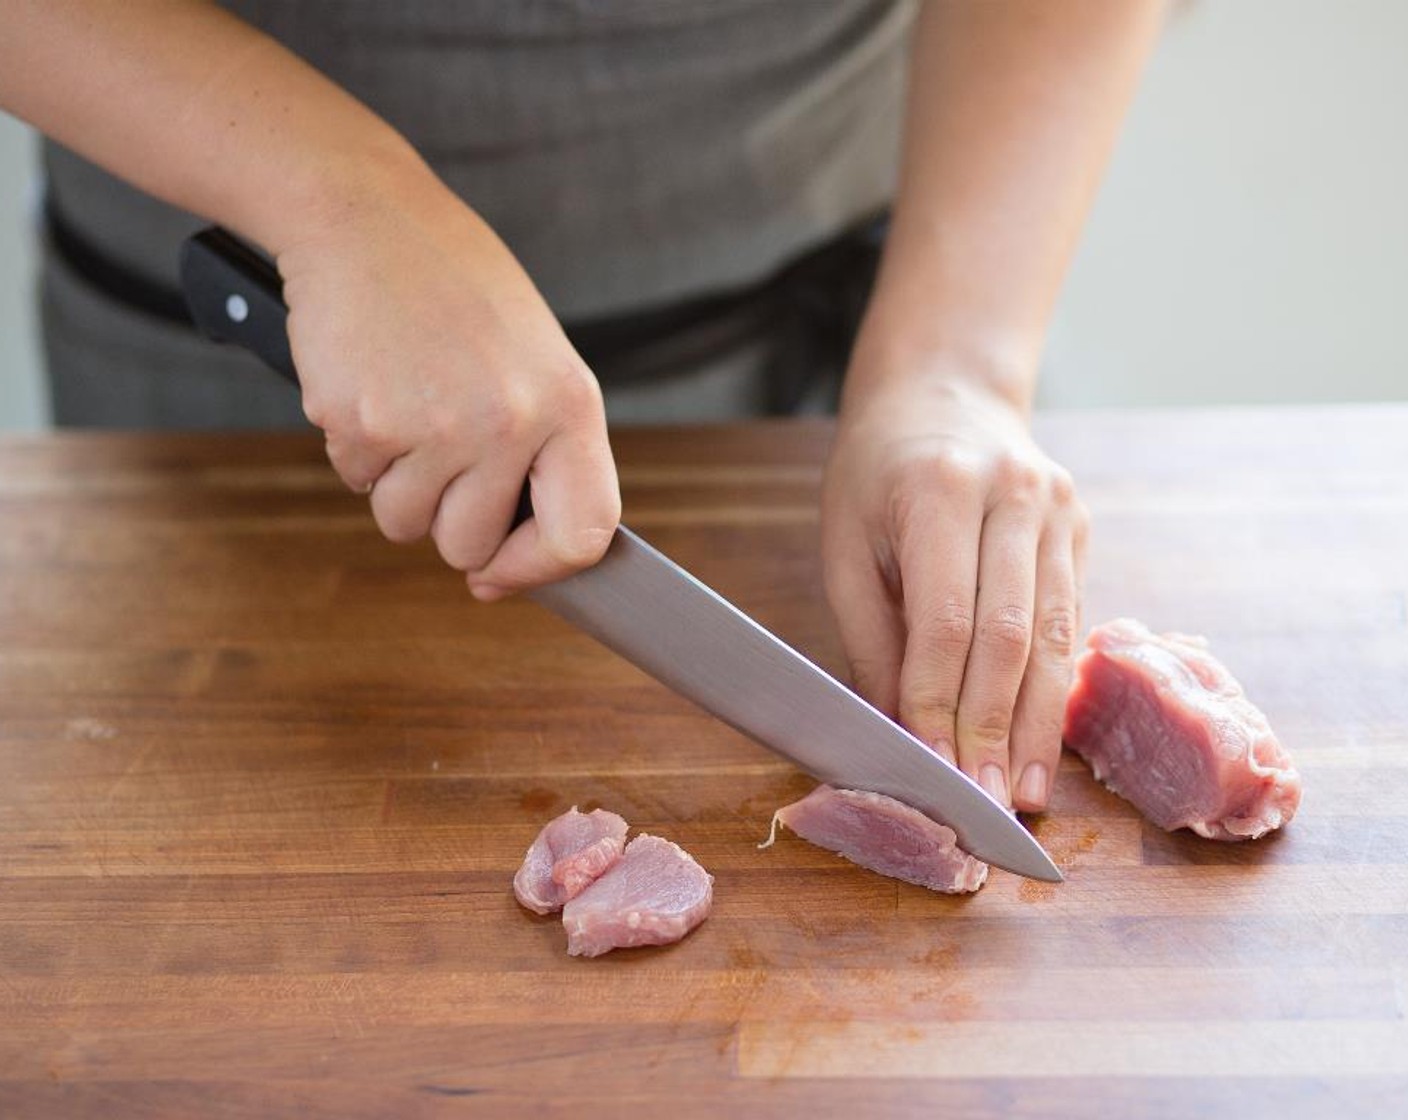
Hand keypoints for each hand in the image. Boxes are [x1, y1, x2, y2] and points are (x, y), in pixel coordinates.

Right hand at [276, 163, 619, 598]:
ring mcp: (436, 426)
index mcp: (569, 404)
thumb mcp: (533, 358)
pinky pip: (355, 481)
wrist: (366, 215)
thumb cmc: (455, 287)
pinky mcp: (363, 422)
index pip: (583, 533)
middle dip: (446, 518)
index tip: (502, 573)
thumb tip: (510, 561)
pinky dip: (355, 447)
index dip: (540, 570)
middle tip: (437, 452)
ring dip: (395, 484)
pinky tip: (371, 383)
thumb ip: (541, 451)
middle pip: (471, 544)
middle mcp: (510, 421)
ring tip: (407, 405)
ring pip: (406, 524)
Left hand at [820, 370, 1087, 811]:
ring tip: (1024, 792)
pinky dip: (1053, 688)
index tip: (930, 767)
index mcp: (943, 490)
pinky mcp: (1081, 531)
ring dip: (1038, 724)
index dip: (940, 701)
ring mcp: (1060, 511)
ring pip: (1056, 638)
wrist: (943, 394)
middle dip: (995, 728)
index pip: (948, 619)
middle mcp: (1015, 495)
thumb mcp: (847, 544)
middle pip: (1013, 635)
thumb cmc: (877, 474)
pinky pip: (1071, 623)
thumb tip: (894, 732)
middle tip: (982, 801)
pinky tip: (1040, 739)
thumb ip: (872, 637)